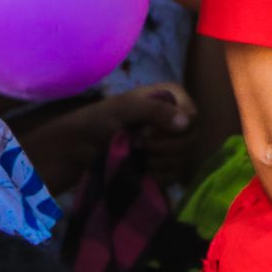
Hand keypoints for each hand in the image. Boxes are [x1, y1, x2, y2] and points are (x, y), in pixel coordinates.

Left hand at [20, 83, 196, 195]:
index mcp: (169, 96)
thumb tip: (186, 123)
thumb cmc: (97, 121)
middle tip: (136, 144)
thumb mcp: (123, 109)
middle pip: (191, 140)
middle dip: (162, 146)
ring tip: (134, 155)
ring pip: (184, 160)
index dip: (170, 128)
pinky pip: (175, 175)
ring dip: (157, 162)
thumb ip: (155, 110)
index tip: (144, 131)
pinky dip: (157, 175)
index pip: (192, 116)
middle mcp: (175, 118)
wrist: (79, 149)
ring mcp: (172, 143)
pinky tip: (139, 169)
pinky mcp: (165, 165)